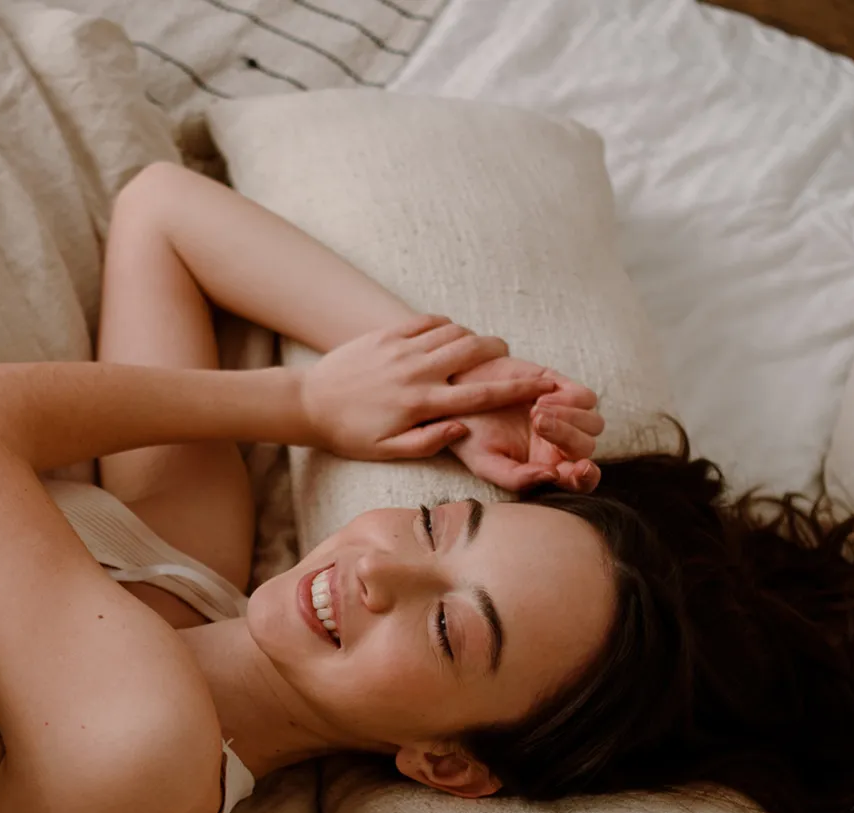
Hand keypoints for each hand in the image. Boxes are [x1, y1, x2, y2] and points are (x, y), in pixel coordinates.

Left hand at [300, 316, 555, 461]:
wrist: (307, 403)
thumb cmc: (349, 433)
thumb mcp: (388, 450)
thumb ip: (428, 442)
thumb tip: (463, 429)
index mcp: (422, 404)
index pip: (482, 395)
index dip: (520, 389)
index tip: (546, 385)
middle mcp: (416, 372)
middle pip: (475, 352)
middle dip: (499, 353)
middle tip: (507, 360)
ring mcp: (401, 349)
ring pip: (454, 332)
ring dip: (473, 337)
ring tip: (478, 349)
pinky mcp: (386, 334)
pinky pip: (428, 321)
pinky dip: (446, 324)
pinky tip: (449, 334)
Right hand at [447, 354, 602, 492]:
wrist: (458, 394)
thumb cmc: (470, 434)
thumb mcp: (484, 462)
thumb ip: (516, 478)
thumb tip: (553, 475)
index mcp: (545, 467)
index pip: (579, 480)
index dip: (586, 478)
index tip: (580, 469)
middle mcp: (560, 444)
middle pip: (587, 448)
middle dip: (566, 437)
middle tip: (536, 422)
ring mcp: (566, 416)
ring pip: (593, 424)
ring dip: (569, 418)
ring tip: (535, 410)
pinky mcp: (564, 389)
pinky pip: (587, 398)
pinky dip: (570, 400)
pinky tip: (541, 398)